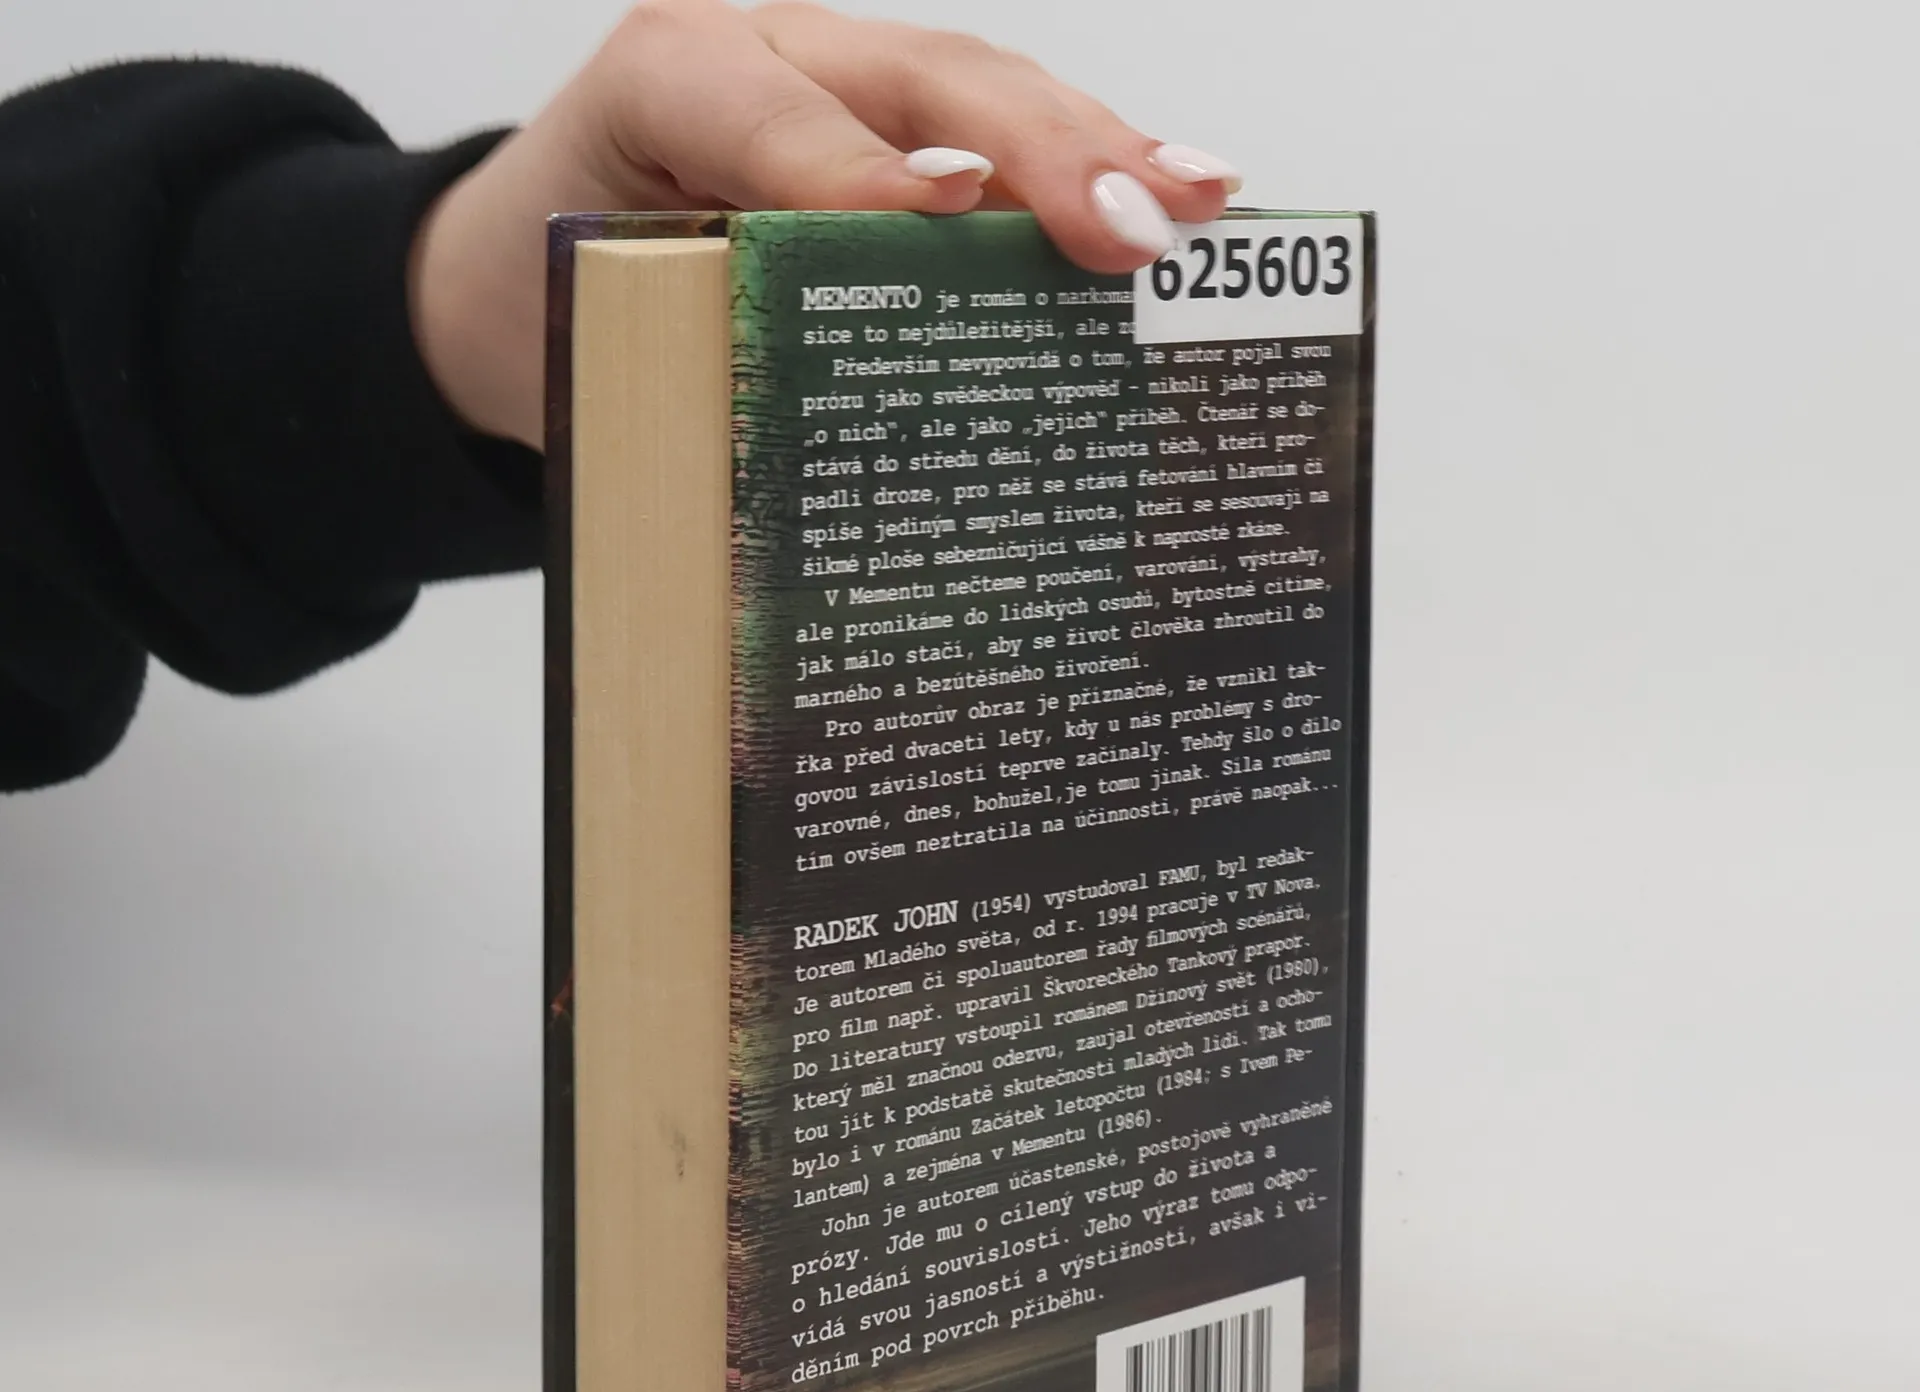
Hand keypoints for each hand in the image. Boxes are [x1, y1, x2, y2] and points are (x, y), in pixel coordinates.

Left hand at [410, 0, 1241, 446]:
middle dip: (1036, 152)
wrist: (521, 266)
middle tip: (1127, 229)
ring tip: (1193, 206)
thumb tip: (797, 476)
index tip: (948, 208)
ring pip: (988, 93)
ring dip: (1099, 153)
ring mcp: (848, 85)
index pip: (771, 114)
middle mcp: (773, 61)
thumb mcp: (592, 335)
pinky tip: (1174, 204)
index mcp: (669, 86)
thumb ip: (677, 355)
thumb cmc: (563, 295)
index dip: (859, 165)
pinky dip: (1089, 177)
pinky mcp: (900, 133)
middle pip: (924, 81)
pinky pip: (1002, 141)